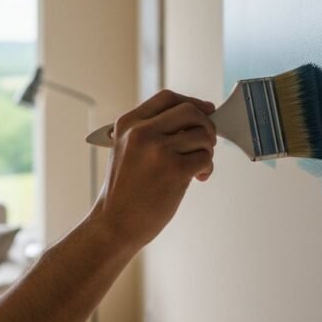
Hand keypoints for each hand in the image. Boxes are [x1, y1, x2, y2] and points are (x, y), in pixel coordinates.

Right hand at [93, 89, 216, 249]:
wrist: (114, 223)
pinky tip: (197, 177)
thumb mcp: (126, 150)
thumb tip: (194, 117)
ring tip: (197, 166)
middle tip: (205, 142)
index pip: (167, 98)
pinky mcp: (174, 170)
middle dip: (205, 125)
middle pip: (190, 111)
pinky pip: (205, 157)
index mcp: (128, 124)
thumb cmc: (124, 192)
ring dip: (207, 150)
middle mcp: (142, 132)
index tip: (205, 110)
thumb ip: (152, 131)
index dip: (192, 102)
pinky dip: (207, 167)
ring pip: (202, 134)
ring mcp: (158, 150)